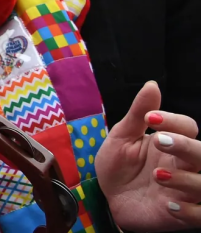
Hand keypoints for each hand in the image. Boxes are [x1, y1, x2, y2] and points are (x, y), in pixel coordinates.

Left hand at [97, 81, 200, 229]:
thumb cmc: (119, 166)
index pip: (188, 127)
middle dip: (185, 146)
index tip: (149, 118)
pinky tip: (169, 205)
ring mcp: (186, 191)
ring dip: (186, 179)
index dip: (174, 121)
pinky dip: (190, 212)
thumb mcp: (122, 138)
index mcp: (173, 143)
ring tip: (158, 176)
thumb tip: (152, 84)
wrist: (109, 199)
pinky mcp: (183, 215)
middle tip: (159, 141)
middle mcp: (185, 166)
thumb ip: (138, 114)